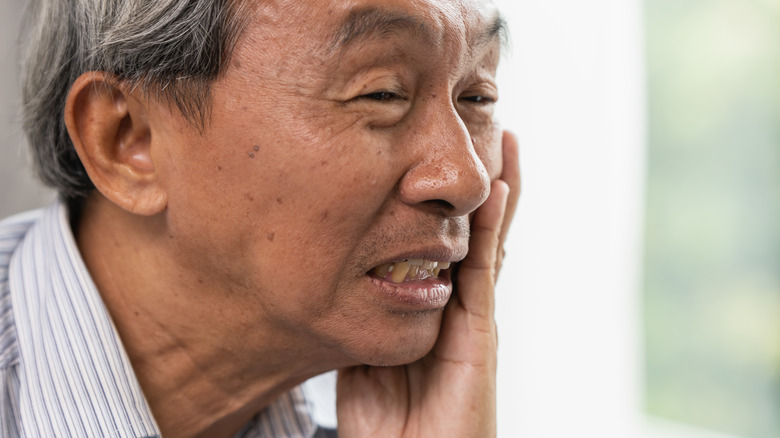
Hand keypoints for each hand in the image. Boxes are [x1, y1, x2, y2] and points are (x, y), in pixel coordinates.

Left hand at [336, 131, 520, 437]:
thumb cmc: (385, 424)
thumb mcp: (363, 356)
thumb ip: (363, 316)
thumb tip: (344, 279)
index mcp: (433, 310)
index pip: (447, 246)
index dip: (452, 205)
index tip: (446, 160)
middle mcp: (459, 308)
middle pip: (477, 234)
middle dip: (486, 186)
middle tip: (491, 133)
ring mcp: (473, 320)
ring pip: (490, 242)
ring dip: (501, 192)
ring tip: (508, 143)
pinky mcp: (479, 337)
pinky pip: (485, 273)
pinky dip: (493, 230)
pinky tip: (499, 192)